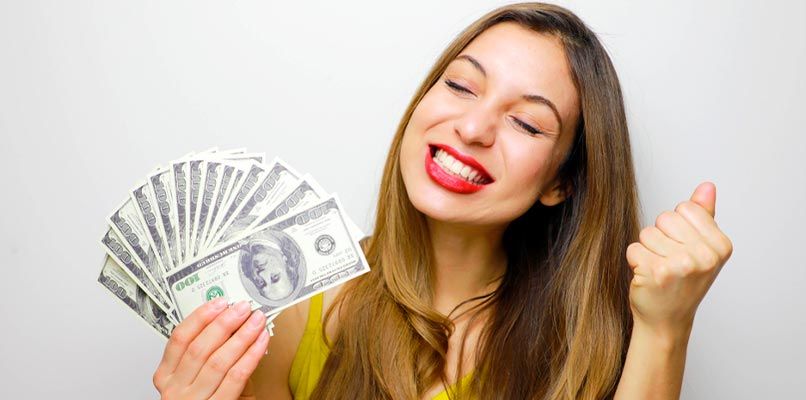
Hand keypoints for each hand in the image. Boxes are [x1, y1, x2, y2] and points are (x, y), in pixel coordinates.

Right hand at [152, 298, 269, 399]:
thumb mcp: (200, 379)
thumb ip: (212, 353)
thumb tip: (234, 322)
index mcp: (165, 376)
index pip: (179, 338)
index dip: (201, 317)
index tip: (220, 302)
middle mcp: (174, 390)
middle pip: (199, 348)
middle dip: (224, 323)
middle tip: (243, 308)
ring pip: (218, 361)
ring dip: (242, 337)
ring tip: (256, 321)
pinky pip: (236, 378)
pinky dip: (251, 356)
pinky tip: (261, 342)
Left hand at [626, 182, 733, 334]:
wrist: (667, 320)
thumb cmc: (682, 282)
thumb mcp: (700, 248)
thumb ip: (703, 214)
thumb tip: (707, 186)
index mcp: (721, 246)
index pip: (685, 208)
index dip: (677, 226)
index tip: (683, 249)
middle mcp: (705, 256)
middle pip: (665, 218)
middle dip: (660, 236)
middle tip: (669, 261)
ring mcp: (682, 265)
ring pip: (647, 232)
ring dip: (647, 250)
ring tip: (659, 270)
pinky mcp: (657, 272)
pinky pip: (634, 248)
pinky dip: (635, 261)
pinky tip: (648, 277)